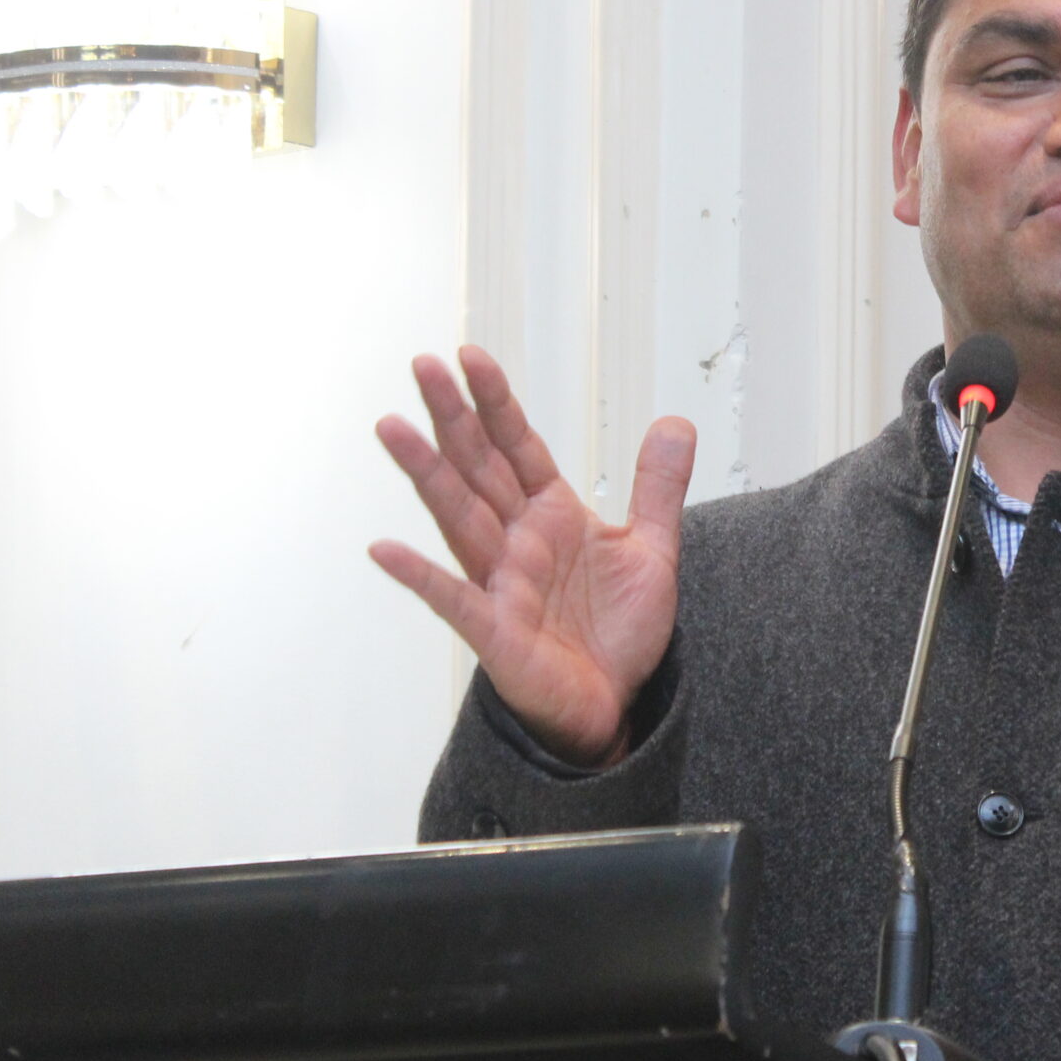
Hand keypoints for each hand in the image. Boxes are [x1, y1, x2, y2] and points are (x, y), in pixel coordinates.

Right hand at [368, 347, 694, 766]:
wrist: (616, 704)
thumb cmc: (618, 633)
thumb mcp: (652, 550)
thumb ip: (657, 487)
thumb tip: (675, 420)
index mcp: (551, 515)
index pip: (518, 446)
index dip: (496, 402)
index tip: (470, 356)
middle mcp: (517, 541)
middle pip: (478, 468)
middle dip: (453, 417)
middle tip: (422, 365)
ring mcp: (500, 583)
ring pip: (457, 517)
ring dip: (426, 473)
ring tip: (391, 428)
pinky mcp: (495, 632)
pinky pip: (453, 599)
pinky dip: (420, 575)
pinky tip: (385, 549)